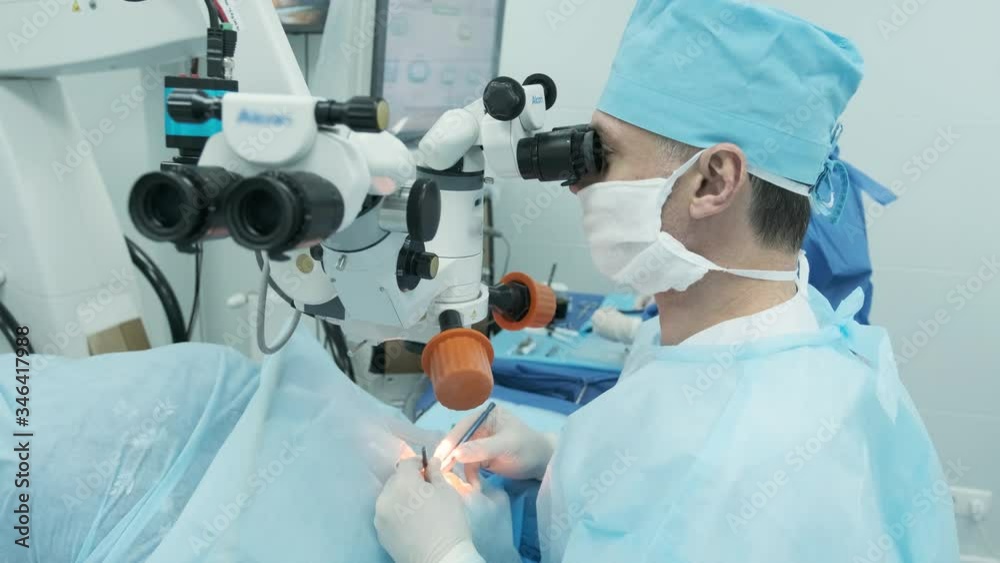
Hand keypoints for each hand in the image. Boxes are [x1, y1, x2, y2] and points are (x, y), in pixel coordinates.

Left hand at [375, 457, 478, 562]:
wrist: (441, 559)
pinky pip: (387, 514)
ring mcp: (380, 516)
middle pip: (396, 480)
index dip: (418, 463)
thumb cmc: (448, 522)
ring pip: (389, 497)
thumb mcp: (447, 492)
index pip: (406, 463)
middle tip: (425, 490)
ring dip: (401, 496)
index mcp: (402, 482)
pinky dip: (396, 512)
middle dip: (409, 480)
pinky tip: (410, 521)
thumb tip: (431, 463)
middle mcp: (385, 496)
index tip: (428, 469)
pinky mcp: (380, 533)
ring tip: (417, 508)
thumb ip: (435, 474)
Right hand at [434, 406, 555, 483]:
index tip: (439, 458)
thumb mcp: (506, 446)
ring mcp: (480, 441)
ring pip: (461, 455)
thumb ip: (481, 449)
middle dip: (450, 457)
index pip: (462, 427)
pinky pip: (469, 465)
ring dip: (460, 470)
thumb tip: (456, 454)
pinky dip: (469, 476)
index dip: (450, 442)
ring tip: (458, 484)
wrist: (544, 463)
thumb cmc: (528, 448)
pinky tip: (474, 486)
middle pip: (458, 440)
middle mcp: (480, 425)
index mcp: (485, 414)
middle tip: (440, 473)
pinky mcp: (482, 456)